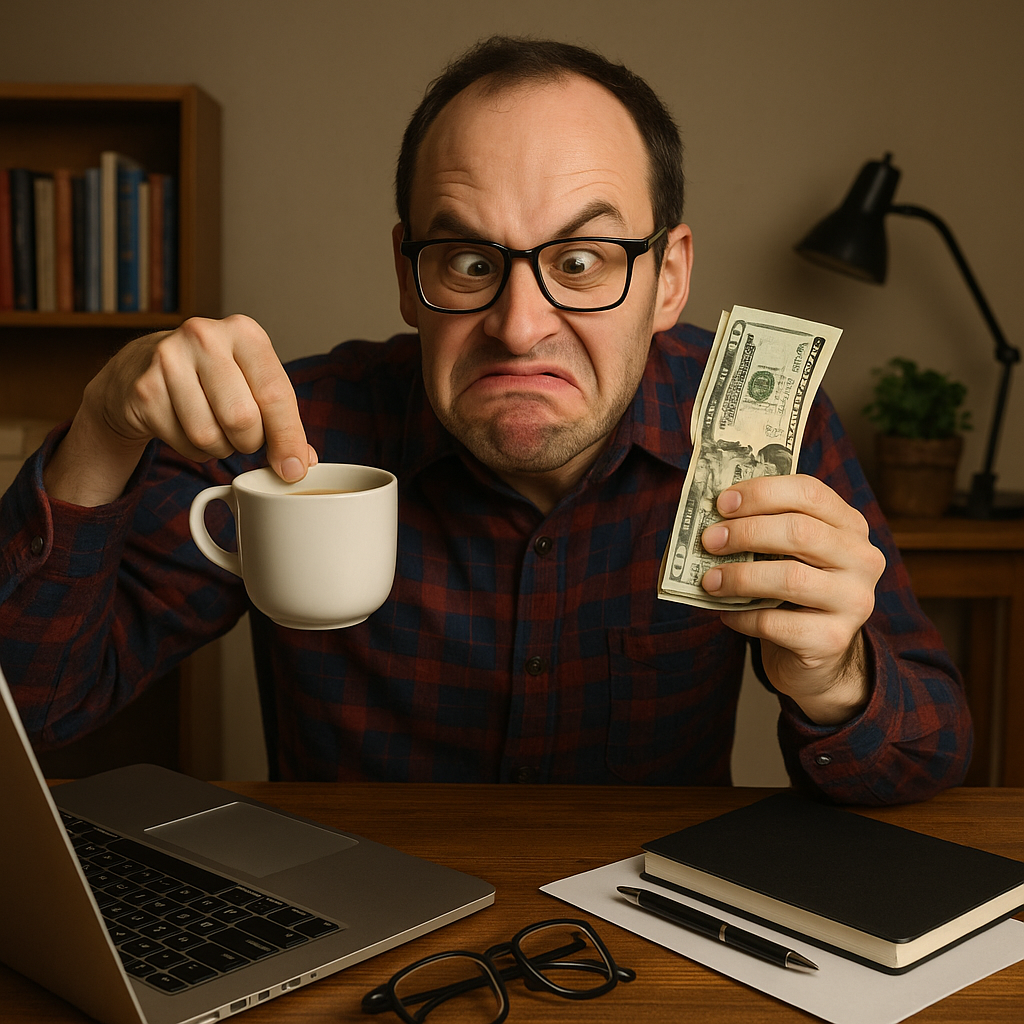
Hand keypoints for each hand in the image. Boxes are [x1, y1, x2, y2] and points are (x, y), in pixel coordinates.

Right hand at [44, 315, 314, 505]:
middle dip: (250, 442)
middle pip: (242, 419)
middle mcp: (205, 337)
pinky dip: (195, 451)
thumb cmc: (214, 377)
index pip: (276, 394)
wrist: (144, 366)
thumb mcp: (253, 384)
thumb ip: (283, 420)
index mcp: (244, 332)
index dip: (288, 438)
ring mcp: (168, 360)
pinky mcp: (144, 389)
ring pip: (209, 436)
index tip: (294, 469)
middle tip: (245, 438)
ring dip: (221, 448)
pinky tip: (190, 429)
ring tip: (218, 430)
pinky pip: (183, 443)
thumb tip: (301, 464)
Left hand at [699, 475, 885, 725]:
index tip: (721, 503)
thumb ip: (765, 529)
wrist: (816, 651)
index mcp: (850, 526)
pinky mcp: (833, 639)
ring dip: (739, 577)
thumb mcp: (789, 552)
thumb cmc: (794, 590)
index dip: (762, 492)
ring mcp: (854, 601)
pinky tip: (725, 614)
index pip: (809, 492)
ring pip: (790, 578)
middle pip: (800, 532)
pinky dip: (743, 616)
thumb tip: (713, 518)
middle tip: (709, 540)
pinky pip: (776, 623)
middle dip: (746, 533)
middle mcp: (862, 560)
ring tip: (709, 581)